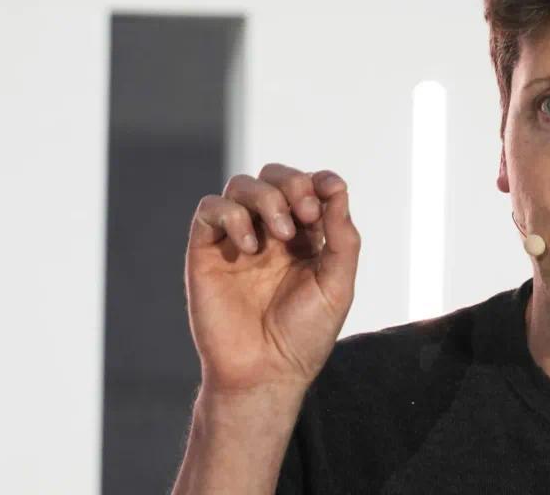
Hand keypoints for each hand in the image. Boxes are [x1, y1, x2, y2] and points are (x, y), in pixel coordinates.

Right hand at [184, 163, 360, 394]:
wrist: (265, 373)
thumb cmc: (305, 334)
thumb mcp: (338, 284)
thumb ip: (342, 237)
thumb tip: (337, 188)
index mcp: (306, 238)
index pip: (309, 187)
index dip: (319, 181)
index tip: (329, 196)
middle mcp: (270, 233)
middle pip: (274, 177)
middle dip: (294, 184)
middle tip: (306, 214)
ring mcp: (238, 240)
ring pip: (242, 185)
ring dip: (267, 198)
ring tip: (281, 236)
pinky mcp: (207, 251)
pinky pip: (210, 209)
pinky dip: (232, 215)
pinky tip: (250, 247)